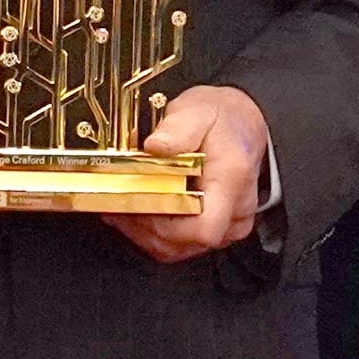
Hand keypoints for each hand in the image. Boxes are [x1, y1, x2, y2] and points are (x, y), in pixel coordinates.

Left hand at [104, 84, 269, 263]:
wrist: (241, 124)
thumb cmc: (221, 119)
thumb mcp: (198, 110)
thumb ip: (178, 128)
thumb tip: (156, 145)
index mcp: (231, 181)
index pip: (204, 227)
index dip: (165, 223)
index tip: (140, 201)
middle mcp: (235, 211)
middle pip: (182, 242)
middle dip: (143, 224)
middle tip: (117, 200)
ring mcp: (228, 226)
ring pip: (176, 249)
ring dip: (143, 232)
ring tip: (120, 206)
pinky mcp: (217, 231)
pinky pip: (180, 245)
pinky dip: (152, 233)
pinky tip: (134, 213)